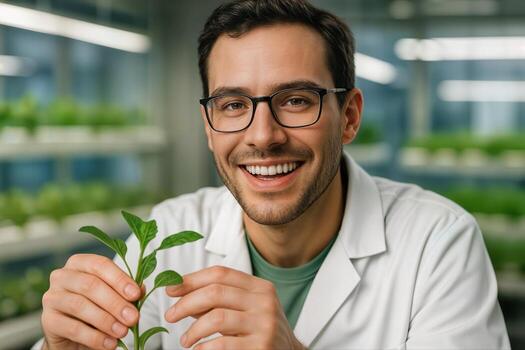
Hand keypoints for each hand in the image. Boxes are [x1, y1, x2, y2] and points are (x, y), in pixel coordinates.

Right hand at [41, 254, 141, 349]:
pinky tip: (109, 343)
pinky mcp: (47, 320)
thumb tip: (141, 288)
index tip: (136, 294)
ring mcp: (51, 297)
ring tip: (123, 332)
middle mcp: (62, 276)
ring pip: (80, 305)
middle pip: (90, 285)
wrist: (74, 335)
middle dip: (115, 303)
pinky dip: (94, 337)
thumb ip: (127, 290)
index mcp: (80, 263)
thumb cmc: (97, 307)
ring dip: (106, 320)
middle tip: (133, 318)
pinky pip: (72, 327)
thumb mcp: (114, 296)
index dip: (119, 279)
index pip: (100, 265)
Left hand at [164, 265, 305, 349]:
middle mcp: (264, 302)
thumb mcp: (245, 310)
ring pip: (216, 317)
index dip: (192, 279)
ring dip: (193, 330)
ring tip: (185, 340)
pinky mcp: (261, 347)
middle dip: (186, 303)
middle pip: (215, 292)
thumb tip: (180, 291)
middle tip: (170, 315)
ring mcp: (265, 324)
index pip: (220, 273)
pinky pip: (223, 344)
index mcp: (260, 287)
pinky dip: (204, 347)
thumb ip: (218, 300)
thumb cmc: (259, 332)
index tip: (171, 289)